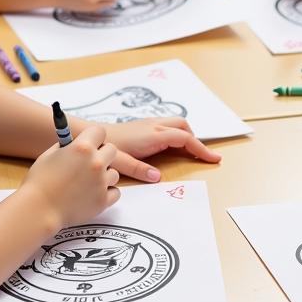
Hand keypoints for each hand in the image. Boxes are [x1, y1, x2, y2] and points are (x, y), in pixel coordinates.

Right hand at [21, 125, 119, 229]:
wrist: (38, 210)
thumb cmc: (39, 183)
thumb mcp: (49, 155)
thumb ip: (66, 146)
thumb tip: (76, 141)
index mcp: (82, 148)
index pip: (100, 131)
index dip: (93, 137)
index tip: (89, 142)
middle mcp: (95, 163)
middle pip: (112, 149)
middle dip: (102, 154)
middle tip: (89, 163)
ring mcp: (101, 182)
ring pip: (114, 173)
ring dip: (104, 176)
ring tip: (87, 182)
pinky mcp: (103, 200)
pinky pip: (115, 192)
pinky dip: (107, 193)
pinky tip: (93, 193)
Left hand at [105, 118, 222, 181]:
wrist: (87, 133)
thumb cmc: (104, 146)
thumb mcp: (120, 161)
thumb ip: (138, 169)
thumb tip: (157, 177)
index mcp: (153, 134)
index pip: (185, 139)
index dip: (201, 149)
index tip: (214, 159)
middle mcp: (154, 126)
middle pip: (183, 126)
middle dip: (195, 140)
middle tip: (202, 156)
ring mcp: (148, 124)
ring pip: (175, 124)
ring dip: (186, 135)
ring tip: (190, 152)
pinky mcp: (142, 126)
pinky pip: (167, 127)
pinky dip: (176, 135)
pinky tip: (171, 147)